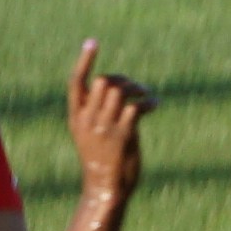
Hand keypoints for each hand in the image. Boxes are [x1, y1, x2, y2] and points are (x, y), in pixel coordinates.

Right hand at [60, 40, 145, 194]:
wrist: (105, 188)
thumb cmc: (100, 160)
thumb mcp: (89, 134)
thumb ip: (95, 112)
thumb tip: (116, 89)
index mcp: (76, 117)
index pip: (75, 83)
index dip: (84, 61)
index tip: (92, 42)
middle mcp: (88, 119)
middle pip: (103, 81)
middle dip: (123, 79)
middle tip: (136, 89)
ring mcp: (105, 127)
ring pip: (119, 91)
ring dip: (138, 88)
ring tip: (146, 96)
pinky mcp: (124, 136)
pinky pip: (137, 107)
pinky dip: (149, 101)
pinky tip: (155, 105)